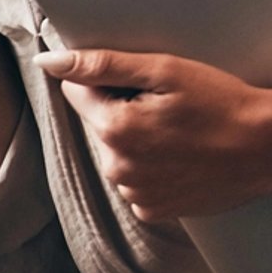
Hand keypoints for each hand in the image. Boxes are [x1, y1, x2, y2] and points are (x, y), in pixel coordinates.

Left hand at [38, 48, 271, 221]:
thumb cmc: (223, 104)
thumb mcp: (163, 71)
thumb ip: (100, 65)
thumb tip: (48, 62)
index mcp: (114, 130)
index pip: (78, 93)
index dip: (107, 82)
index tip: (141, 84)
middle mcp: (118, 168)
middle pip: (98, 124)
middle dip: (121, 111)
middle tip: (167, 108)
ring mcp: (137, 194)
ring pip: (116, 153)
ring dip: (136, 141)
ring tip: (178, 133)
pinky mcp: (155, 210)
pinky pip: (135, 181)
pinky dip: (150, 169)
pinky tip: (179, 157)